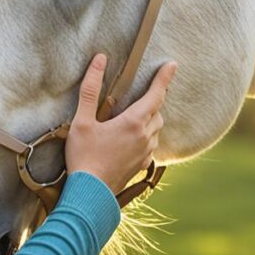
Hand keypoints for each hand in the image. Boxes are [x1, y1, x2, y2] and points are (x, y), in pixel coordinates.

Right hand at [64, 54, 175, 194]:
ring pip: (155, 129)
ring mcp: (145, 153)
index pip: (156, 95)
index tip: (172, 65)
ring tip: (129, 117)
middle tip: (138, 95)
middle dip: (152, 100)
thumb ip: (91, 89)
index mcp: (133, 122)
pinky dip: (144, 136)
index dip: (164, 78)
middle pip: (157, 112)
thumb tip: (99, 60)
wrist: (90, 194)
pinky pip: (150, 145)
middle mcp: (145, 137)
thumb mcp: (82, 121)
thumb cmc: (84, 156)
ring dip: (148, 119)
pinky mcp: (141, 166)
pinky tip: (128, 139)